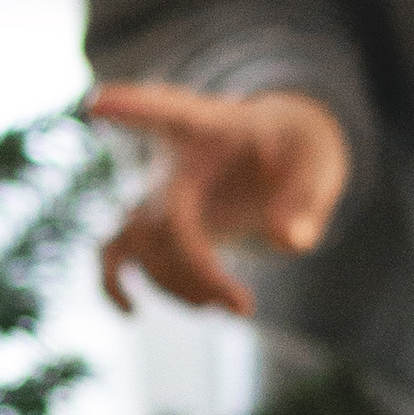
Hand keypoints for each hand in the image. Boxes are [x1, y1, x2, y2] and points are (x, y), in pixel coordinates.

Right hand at [93, 83, 348, 316]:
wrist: (279, 158)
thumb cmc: (294, 152)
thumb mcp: (316, 163)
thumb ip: (306, 198)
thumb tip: (284, 241)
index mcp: (208, 127)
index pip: (166, 112)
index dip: (130, 107)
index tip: (96, 102)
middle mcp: (170, 161)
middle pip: (162, 219)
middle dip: (196, 271)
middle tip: (243, 307)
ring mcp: (156, 195)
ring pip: (140, 246)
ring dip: (177, 286)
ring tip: (232, 307)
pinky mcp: (154, 227)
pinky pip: (114, 254)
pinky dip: (113, 284)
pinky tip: (131, 312)